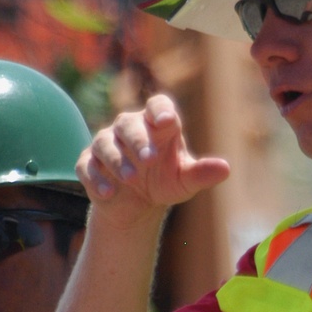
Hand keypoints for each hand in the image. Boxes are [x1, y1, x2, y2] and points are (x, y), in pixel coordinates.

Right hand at [78, 94, 229, 226]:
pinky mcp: (89, 163)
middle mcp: (129, 129)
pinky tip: (108, 193)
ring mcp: (106, 144)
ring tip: (130, 179)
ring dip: (116, 159)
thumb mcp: (184, 181)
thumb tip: (225, 169)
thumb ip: (201, 173)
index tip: (167, 121)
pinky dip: (95, 178)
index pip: (158, 105)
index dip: (160, 110)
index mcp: (156, 125)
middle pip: (128, 124)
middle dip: (137, 140)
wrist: (136, 206)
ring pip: (104, 142)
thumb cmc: (164, 183)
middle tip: (149, 159)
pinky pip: (86, 165)